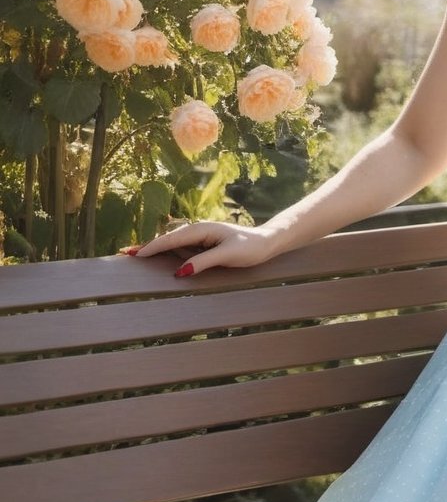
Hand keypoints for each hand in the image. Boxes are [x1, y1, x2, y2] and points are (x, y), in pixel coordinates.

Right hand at [119, 219, 277, 275]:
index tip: (136, 254)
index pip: (172, 239)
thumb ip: (204, 262)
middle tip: (124, 253)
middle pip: (168, 240)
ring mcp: (200, 237)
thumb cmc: (250, 248)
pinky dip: (167, 252)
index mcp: (202, 230)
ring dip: (155, 249)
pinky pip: (181, 248)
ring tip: (133, 255)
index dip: (153, 247)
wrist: (267, 242)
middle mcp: (198, 230)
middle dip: (147, 246)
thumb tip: (179, 271)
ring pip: (173, 244)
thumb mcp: (228, 256)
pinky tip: (156, 256)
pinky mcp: (203, 244)